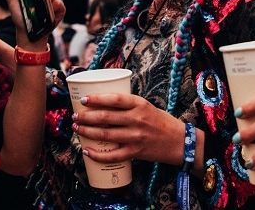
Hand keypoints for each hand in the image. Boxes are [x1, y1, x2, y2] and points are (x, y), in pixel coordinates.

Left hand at [71, 92, 185, 165]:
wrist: (179, 142)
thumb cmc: (160, 122)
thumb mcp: (146, 106)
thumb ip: (128, 105)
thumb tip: (103, 103)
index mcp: (140, 104)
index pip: (115, 99)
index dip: (97, 99)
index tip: (84, 99)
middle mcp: (137, 119)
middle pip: (105, 117)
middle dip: (86, 116)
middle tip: (75, 116)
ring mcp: (135, 137)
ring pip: (105, 134)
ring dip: (87, 132)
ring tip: (77, 129)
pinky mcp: (135, 152)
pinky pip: (112, 155)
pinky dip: (97, 154)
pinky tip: (87, 151)